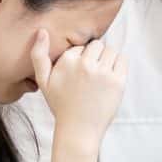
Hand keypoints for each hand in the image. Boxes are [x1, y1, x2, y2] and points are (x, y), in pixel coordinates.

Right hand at [31, 30, 126, 149]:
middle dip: (95, 56)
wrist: (78, 130)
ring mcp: (103, 72)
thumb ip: (39, 55)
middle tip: (92, 76)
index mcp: (67, 60)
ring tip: (101, 77)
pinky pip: (123, 60)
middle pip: (97, 45)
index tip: (79, 75)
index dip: (80, 59)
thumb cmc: (61, 105)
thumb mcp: (43, 81)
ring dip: (108, 60)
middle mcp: (85, 64)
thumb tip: (42, 31)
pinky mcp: (118, 81)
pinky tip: (111, 77)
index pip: (80, 47)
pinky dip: (119, 65)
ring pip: (111, 50)